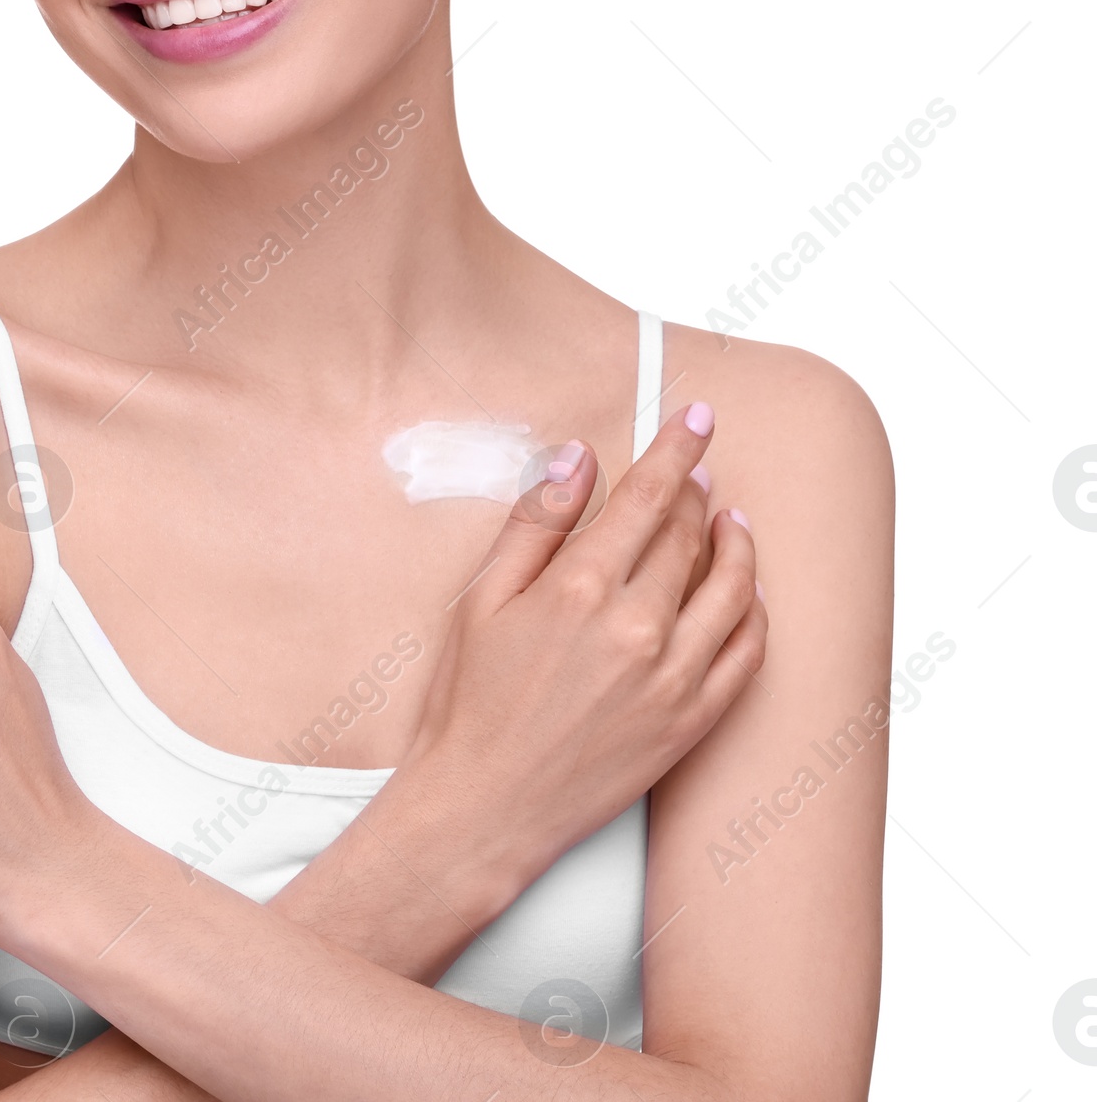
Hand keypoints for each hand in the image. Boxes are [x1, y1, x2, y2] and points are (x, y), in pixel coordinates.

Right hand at [389, 402, 765, 919]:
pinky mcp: (692, 723)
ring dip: (736, 543)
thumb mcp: (482, 599)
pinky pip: (747, 654)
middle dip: (697, 489)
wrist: (485, 809)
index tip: (698, 417)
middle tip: (700, 467)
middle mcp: (638, 628)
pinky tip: (743, 592)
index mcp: (581, 588)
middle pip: (688, 534)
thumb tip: (576, 459)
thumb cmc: (470, 703)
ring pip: (730, 587)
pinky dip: (754, 611)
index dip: (678, 449)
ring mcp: (673, 678)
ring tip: (730, 520)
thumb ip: (535, 523)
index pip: (648, 495)